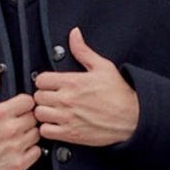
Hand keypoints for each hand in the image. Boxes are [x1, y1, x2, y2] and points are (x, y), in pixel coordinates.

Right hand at [0, 63, 40, 169]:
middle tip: (17, 121)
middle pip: (34, 117)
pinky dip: (32, 150)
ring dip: (30, 133)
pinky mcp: (17, 165)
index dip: (24, 102)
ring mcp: (15, 148)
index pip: (28, 101)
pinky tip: (21, 148)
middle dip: (27, 117)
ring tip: (18, 135)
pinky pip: (37, 152)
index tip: (20, 107)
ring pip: (37, 133)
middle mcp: (10, 131)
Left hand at [32, 26, 139, 145]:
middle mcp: (67, 100)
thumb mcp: (102, 66)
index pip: (41, 79)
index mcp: (72, 82)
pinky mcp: (70, 134)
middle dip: (43, 96)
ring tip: (52, 111)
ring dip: (44, 112)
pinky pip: (46, 132)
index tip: (50, 84)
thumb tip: (74, 35)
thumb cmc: (119, 94)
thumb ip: (83, 51)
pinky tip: (55, 125)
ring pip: (39, 114)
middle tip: (51, 98)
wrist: (132, 118)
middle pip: (38, 97)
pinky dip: (48, 129)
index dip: (44, 81)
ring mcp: (67, 118)